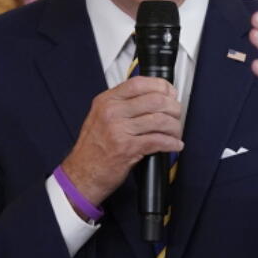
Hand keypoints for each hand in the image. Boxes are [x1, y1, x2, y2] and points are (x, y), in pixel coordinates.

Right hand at [60, 76, 182, 207]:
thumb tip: (152, 96)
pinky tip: (174, 145)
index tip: (170, 92)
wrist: (81, 174)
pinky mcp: (127, 148)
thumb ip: (122, 105)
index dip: (161, 86)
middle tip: (177, 114)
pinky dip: (172, 143)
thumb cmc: (92, 149)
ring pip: (160, 120)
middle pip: (155, 100)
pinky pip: (158, 141)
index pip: (139, 83)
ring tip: (175, 132)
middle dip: (173, 108)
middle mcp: (112, 112)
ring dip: (174, 127)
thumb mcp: (100, 117)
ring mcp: (119, 130)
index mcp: (106, 101)